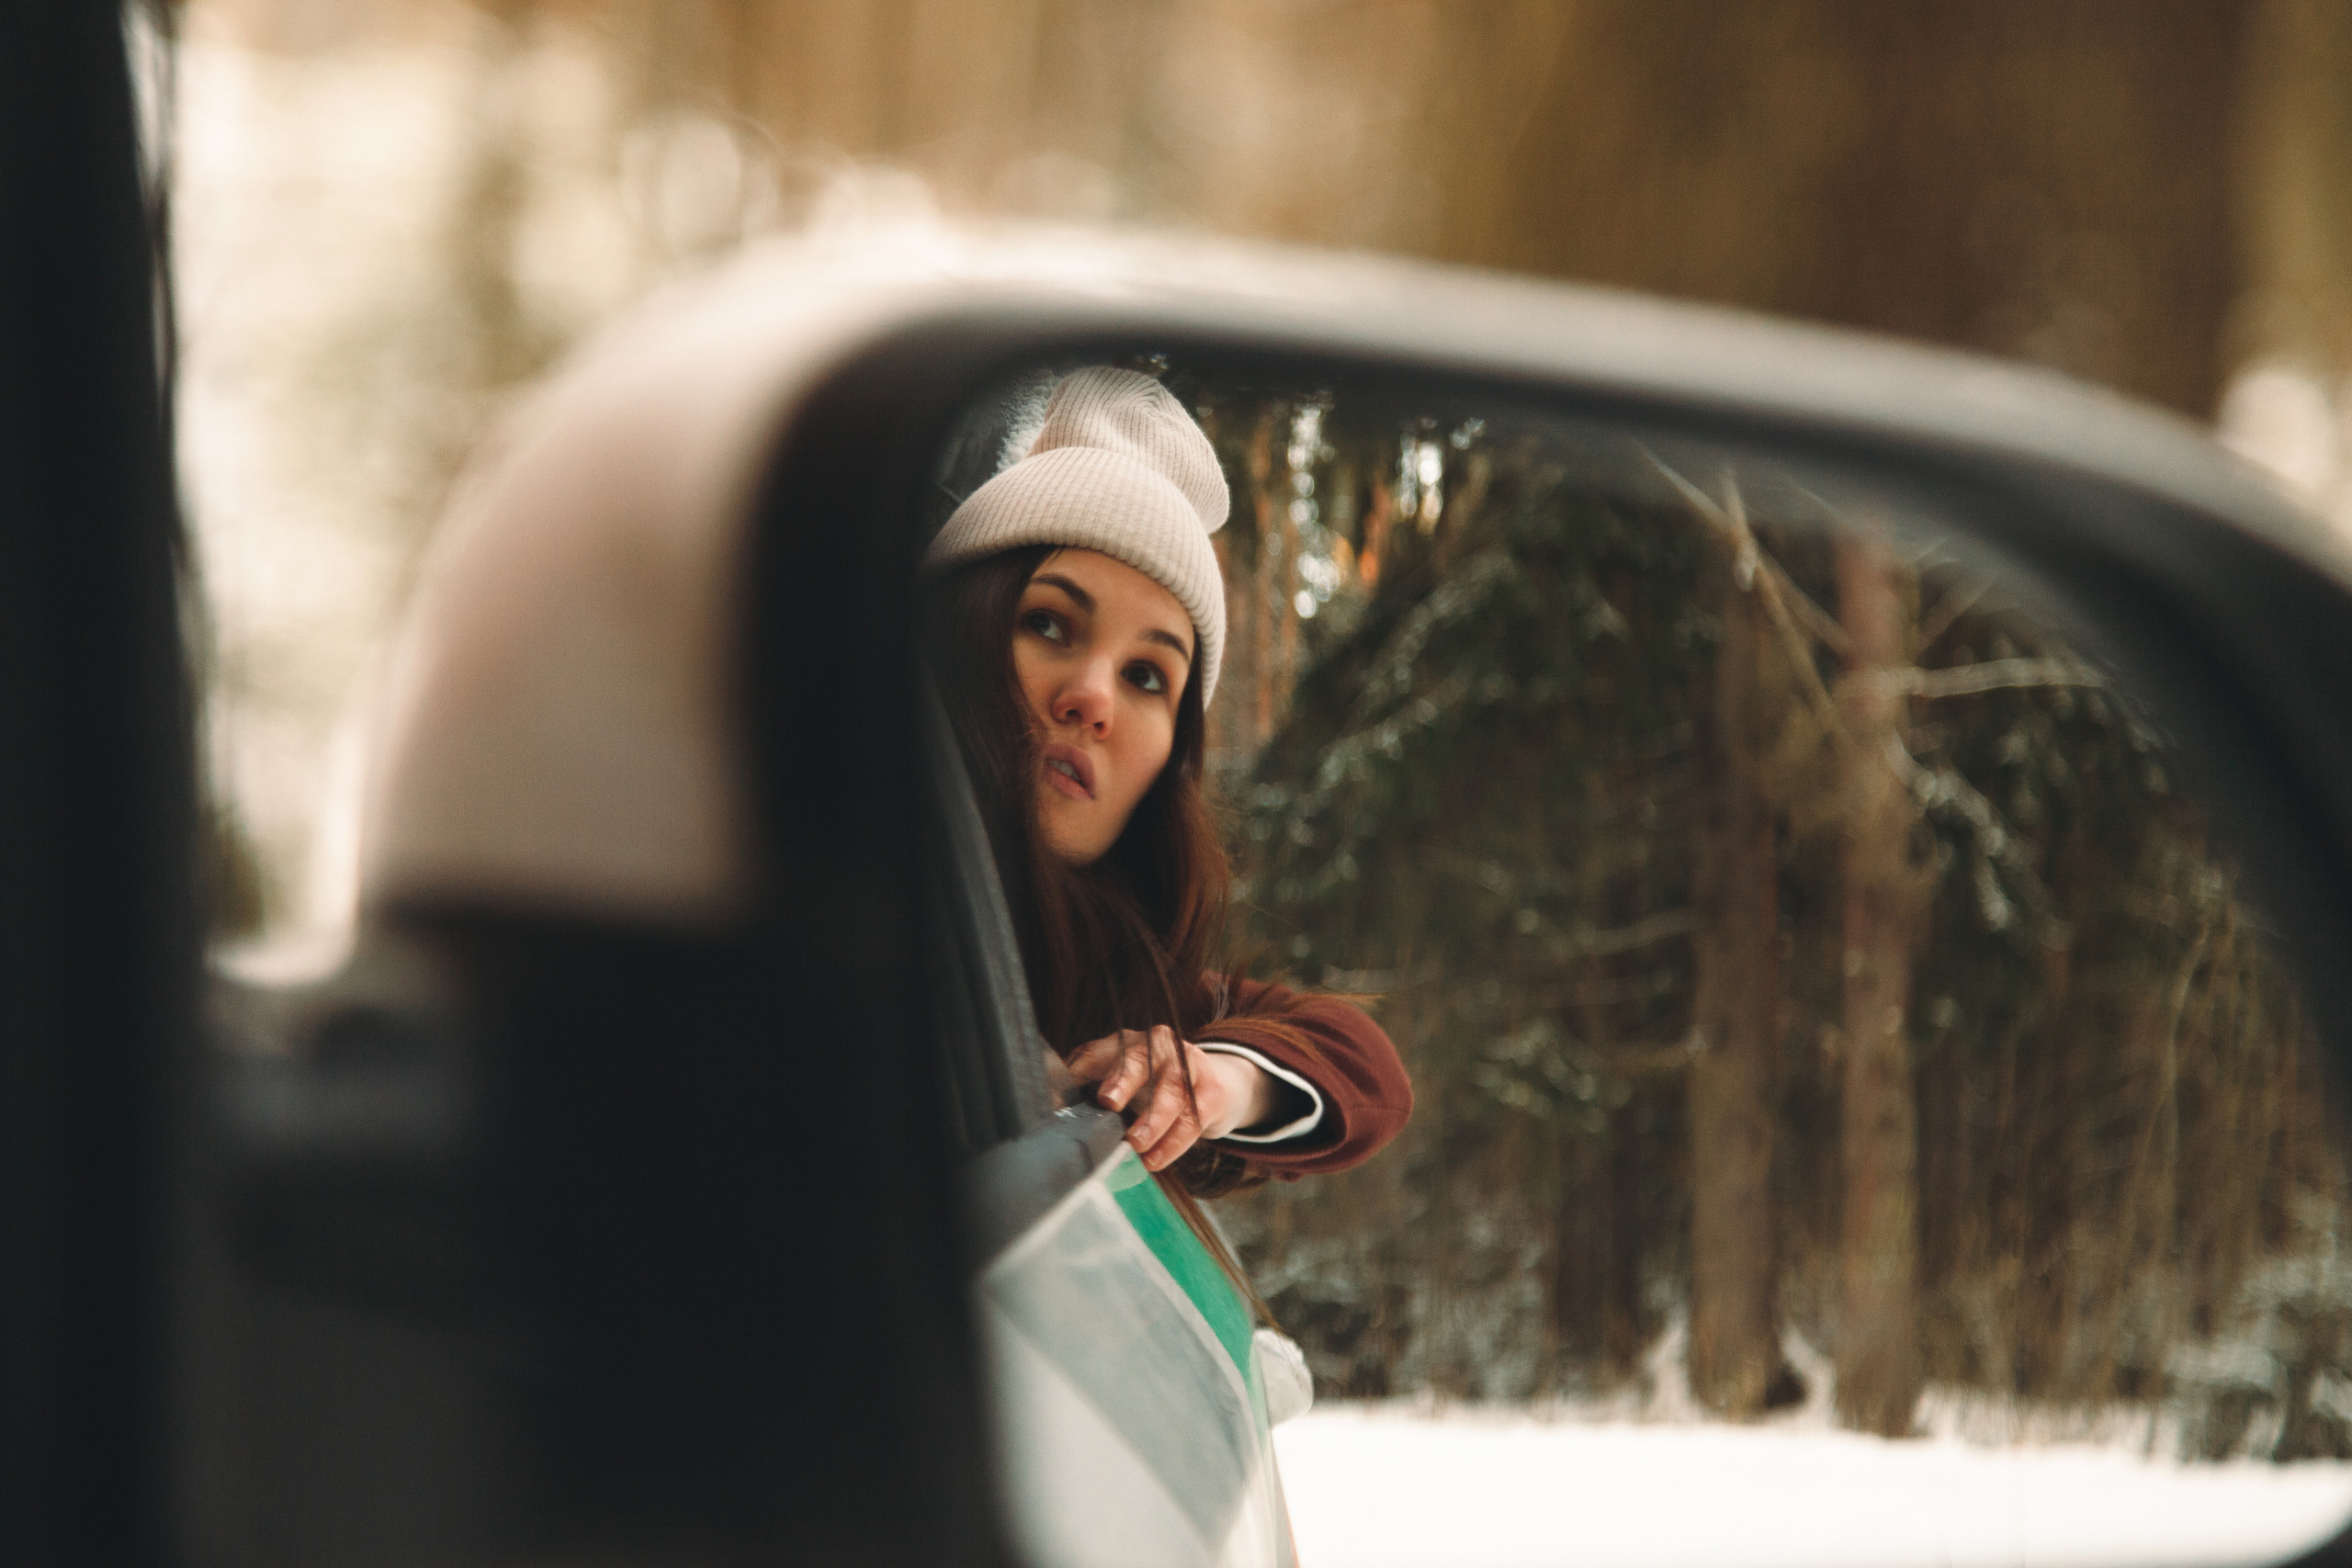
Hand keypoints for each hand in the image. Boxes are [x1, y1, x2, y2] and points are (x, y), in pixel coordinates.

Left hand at [1063, 1025, 1274, 1171]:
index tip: (1063, 1093)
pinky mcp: (1211, 1091)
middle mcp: (1157, 1046)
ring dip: (1153, 1119)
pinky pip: (1192, 1117)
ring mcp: (1187, 1065)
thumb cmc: (1154, 1088)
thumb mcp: (1122, 1084)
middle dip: (1123, 1079)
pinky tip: (1155, 1159)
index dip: (1082, 1070)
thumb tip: (1052, 1114)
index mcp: (1126, 1044)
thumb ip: (1090, 1093)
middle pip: (1139, 1058)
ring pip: (1171, 1089)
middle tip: (1108, 1101)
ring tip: (1136, 1144)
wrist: (1212, 1086)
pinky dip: (1173, 1142)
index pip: (1098, 1052)